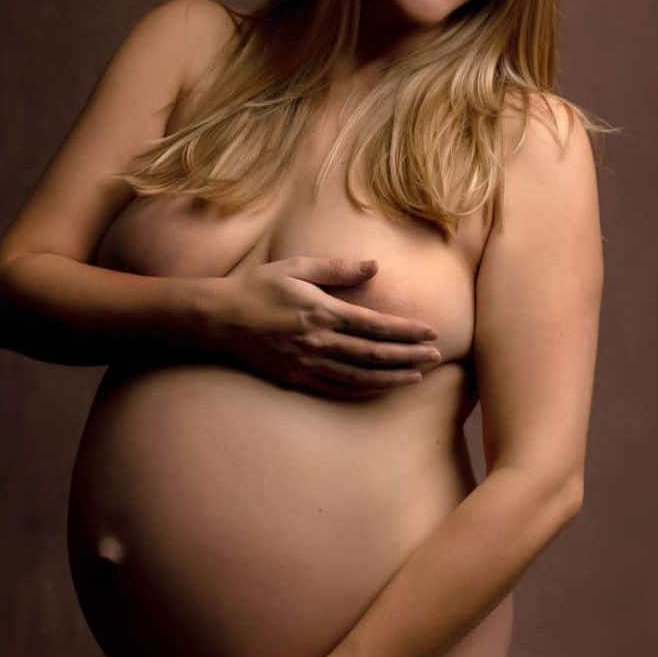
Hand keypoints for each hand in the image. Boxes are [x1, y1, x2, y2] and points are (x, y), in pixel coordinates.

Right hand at [213, 256, 441, 399]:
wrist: (220, 319)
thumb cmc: (258, 287)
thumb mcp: (297, 267)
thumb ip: (338, 269)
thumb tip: (374, 266)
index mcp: (323, 312)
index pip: (376, 326)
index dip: (406, 331)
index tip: (430, 333)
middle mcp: (319, 342)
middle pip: (374, 355)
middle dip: (409, 356)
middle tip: (437, 356)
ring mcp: (308, 364)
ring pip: (360, 377)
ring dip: (392, 377)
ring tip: (418, 375)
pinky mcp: (297, 378)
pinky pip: (338, 389)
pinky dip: (363, 390)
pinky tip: (381, 387)